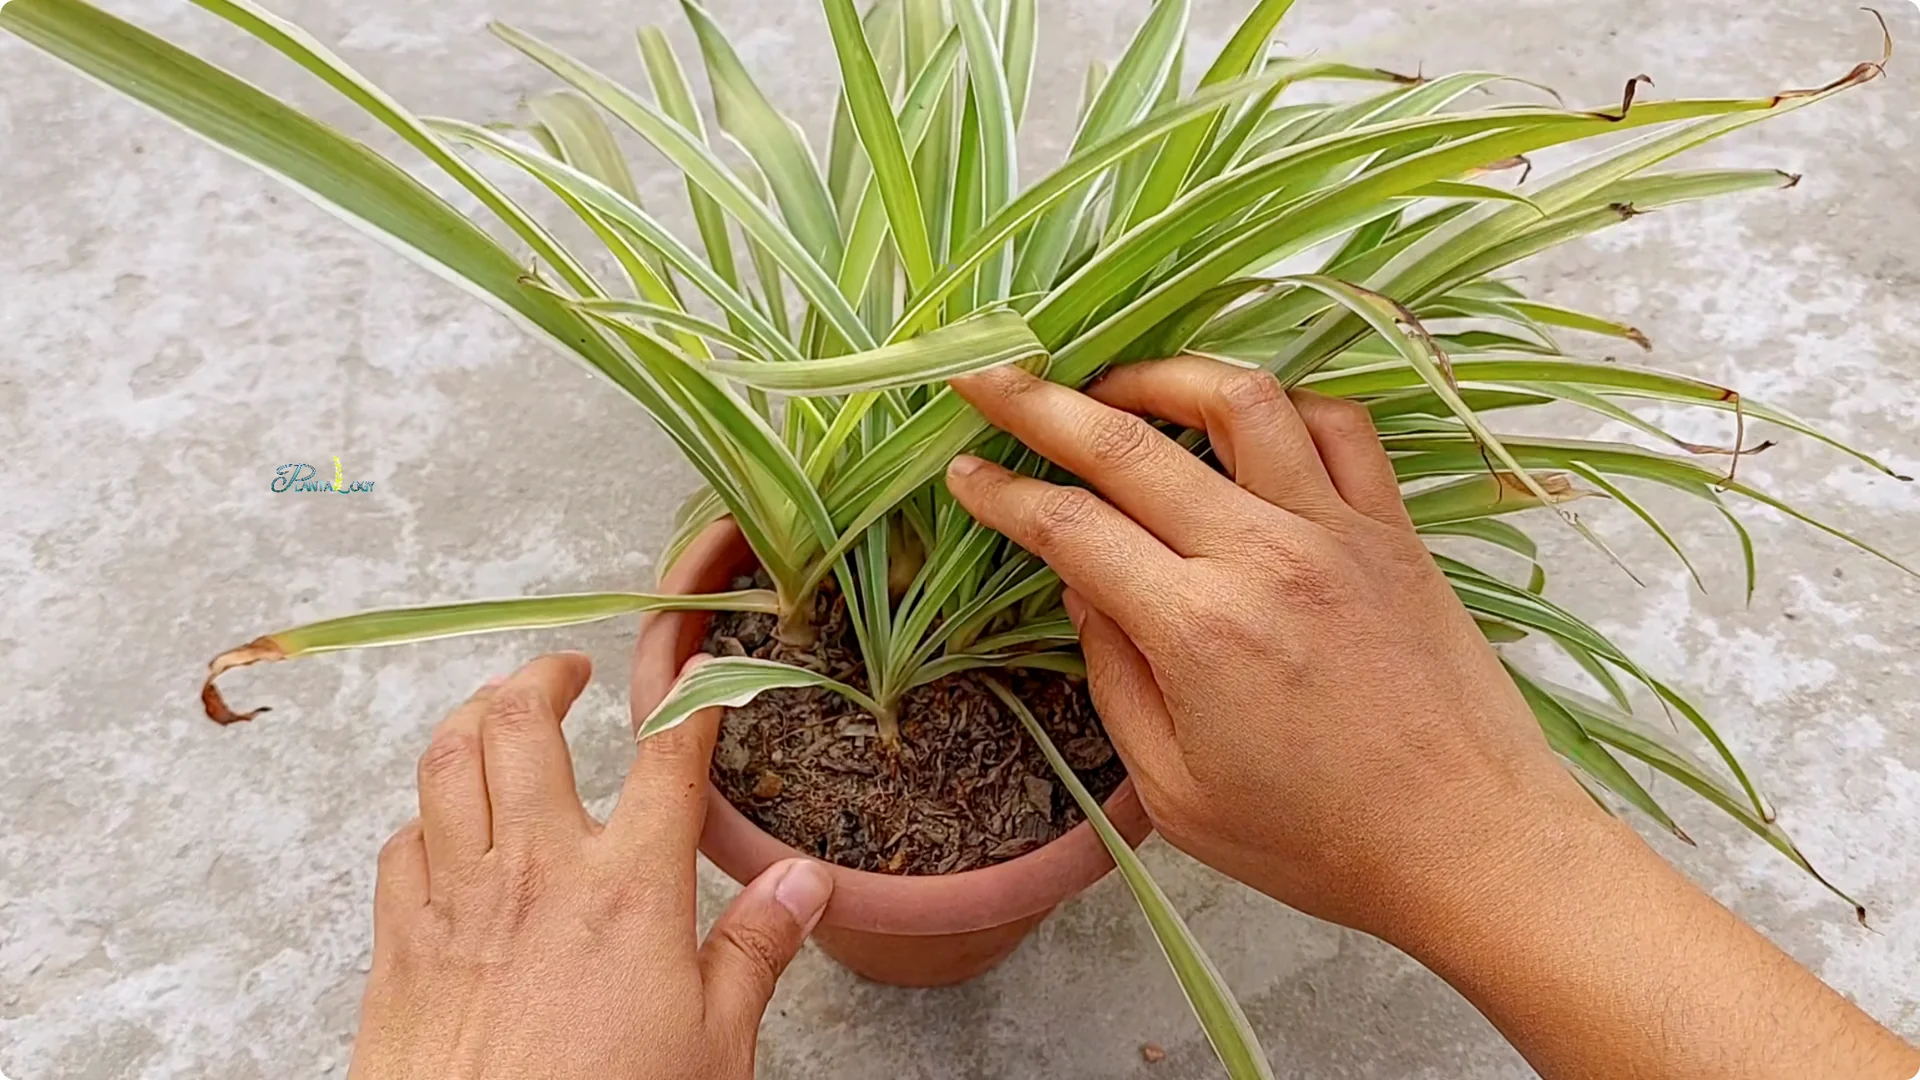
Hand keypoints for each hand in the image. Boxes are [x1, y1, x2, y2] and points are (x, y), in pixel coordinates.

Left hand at [348, 653, 832, 1079]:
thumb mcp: (713, 1045)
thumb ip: (755, 950)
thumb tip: (804, 882)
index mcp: (628, 889)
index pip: (668, 758)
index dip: (693, 699)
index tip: (705, 674)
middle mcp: (535, 871)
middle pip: (522, 723)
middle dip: (545, 674)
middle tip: (567, 670)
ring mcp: (457, 899)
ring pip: (446, 760)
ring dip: (473, 716)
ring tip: (496, 707)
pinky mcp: (401, 942)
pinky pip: (400, 841)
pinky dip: (425, 812)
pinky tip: (443, 820)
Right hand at [945, 358, 1919, 1079]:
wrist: (1472, 844)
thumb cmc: (1316, 841)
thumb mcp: (1176, 793)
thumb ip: (1116, 679)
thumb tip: (1083, 586)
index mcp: (1197, 630)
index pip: (1071, 528)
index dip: (1002, 493)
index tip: (962, 471)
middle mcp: (1263, 556)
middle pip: (1128, 442)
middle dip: (1040, 402)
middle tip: (987, 377)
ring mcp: (1338, 530)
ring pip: (1240, 400)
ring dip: (1162, 374)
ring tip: (1117, 382)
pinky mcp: (1395, 530)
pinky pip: (1338, 425)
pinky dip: (1283, 402)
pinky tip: (1246, 419)